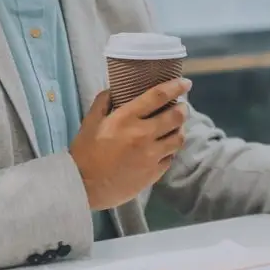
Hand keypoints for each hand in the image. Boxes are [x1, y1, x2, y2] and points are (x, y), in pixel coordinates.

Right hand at [70, 78, 191, 210]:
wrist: (83, 186)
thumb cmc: (84, 153)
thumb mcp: (89, 122)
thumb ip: (102, 102)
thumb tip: (114, 89)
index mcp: (126, 119)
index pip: (158, 96)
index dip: (176, 86)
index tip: (185, 83)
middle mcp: (143, 135)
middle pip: (176, 116)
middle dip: (182, 108)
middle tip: (181, 106)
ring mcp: (151, 156)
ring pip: (178, 138)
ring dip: (179, 129)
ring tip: (175, 127)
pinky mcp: (153, 173)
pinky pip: (170, 157)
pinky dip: (170, 150)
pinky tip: (164, 148)